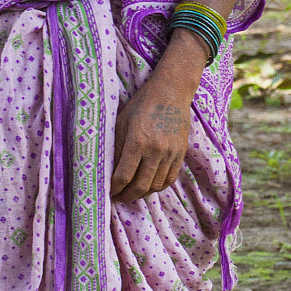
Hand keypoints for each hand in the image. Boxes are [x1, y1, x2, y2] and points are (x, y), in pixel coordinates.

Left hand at [110, 65, 195, 203]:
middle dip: (127, 196)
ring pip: (156, 185)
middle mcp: (156, 151)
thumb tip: (112, 171)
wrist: (171, 92)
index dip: (115, 189)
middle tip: (118, 198)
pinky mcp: (181, 153)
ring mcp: (171, 153)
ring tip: (132, 193)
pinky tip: (149, 186)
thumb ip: (118, 148)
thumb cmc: (142, 104)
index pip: (124, 176)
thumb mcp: (122, 123)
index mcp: (137, 141)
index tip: (110, 193)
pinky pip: (170, 178)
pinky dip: (159, 186)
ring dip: (143, 193)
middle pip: (140, 186)